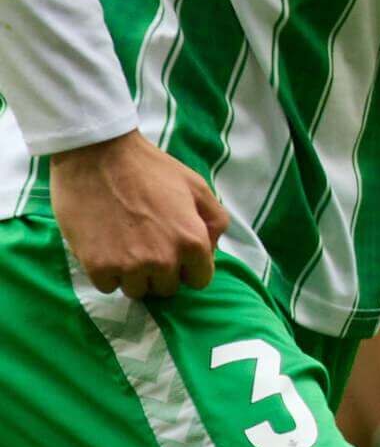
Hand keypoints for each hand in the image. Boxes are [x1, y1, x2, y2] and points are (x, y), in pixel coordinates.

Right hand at [49, 131, 227, 298]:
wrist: (98, 156)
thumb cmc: (150, 169)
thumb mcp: (197, 187)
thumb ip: (215, 221)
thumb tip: (212, 250)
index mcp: (193, 242)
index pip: (199, 280)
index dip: (189, 267)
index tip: (175, 252)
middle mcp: (163, 260)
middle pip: (167, 288)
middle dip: (161, 271)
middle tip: (147, 244)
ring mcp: (129, 266)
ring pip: (136, 290)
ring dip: (133, 274)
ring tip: (125, 245)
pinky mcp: (97, 267)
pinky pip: (108, 286)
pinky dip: (107, 272)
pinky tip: (105, 247)